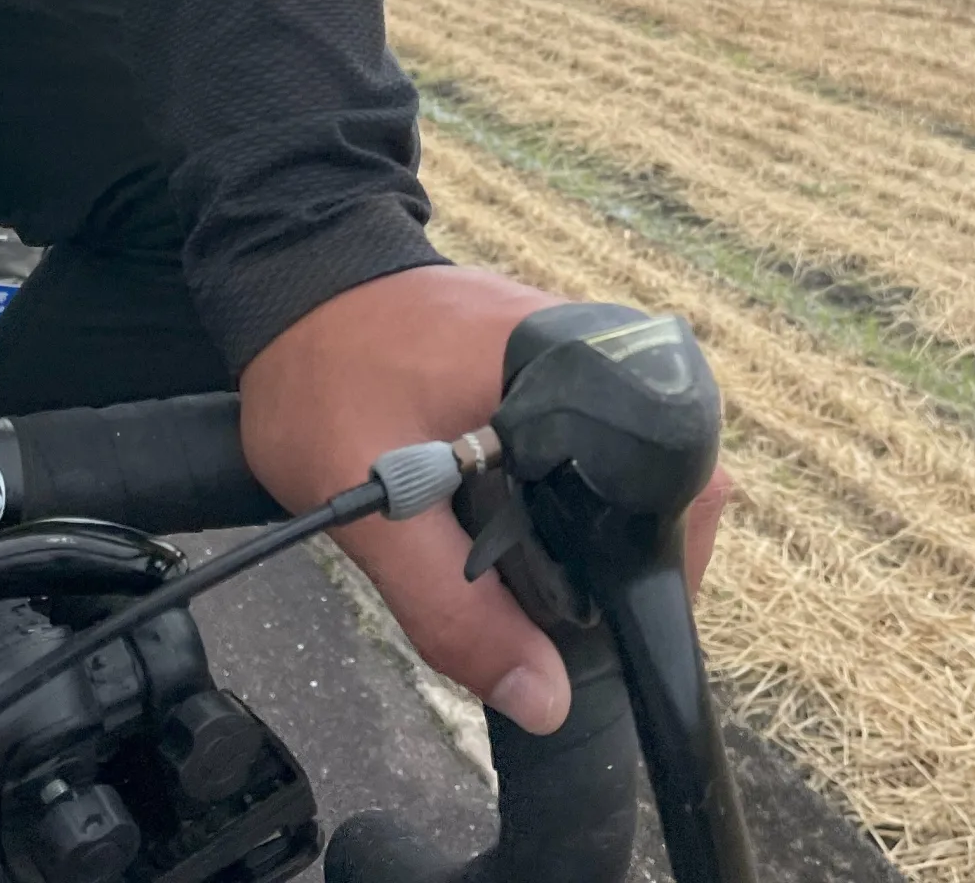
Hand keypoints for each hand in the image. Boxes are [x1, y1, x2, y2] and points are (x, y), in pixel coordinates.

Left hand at [238, 264, 730, 734]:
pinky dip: (571, 494)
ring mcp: (594, 345)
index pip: (678, 491)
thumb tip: (544, 698)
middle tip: (538, 606)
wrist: (296, 276)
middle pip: (673, 486)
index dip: (644, 575)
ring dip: (594, 531)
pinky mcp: (570, 355)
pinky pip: (604, 442)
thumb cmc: (325, 375)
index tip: (583, 625)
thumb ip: (454, 608)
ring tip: (519, 564)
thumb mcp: (370, 511)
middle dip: (617, 562)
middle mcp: (609, 344)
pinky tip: (514, 515)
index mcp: (577, 369)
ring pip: (641, 469)